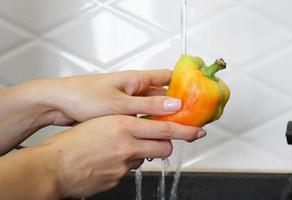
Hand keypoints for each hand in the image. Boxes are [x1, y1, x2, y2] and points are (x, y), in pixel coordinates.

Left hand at [39, 69, 180, 125]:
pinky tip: (152, 135)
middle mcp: (134, 88)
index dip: (184, 85)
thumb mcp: (121, 104)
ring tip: (175, 131)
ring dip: (162, 118)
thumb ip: (150, 105)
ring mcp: (127, 100)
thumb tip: (176, 104)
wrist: (57, 105)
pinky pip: (140, 117)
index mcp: (136, 79)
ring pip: (152, 109)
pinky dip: (148, 125)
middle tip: (190, 119)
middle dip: (176, 106)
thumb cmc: (84, 96)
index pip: (168, 77)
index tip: (198, 96)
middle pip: (163, 95)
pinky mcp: (119, 112)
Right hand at [41, 115, 204, 197]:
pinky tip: (109, 161)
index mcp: (123, 126)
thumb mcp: (99, 121)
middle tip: (161, 141)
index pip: (164, 127)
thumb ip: (123, 122)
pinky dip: (125, 165)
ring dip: (141, 153)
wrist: (53, 168)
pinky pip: (130, 170)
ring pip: (146, 158)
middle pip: (164, 147)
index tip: (198, 131)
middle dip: (166, 144)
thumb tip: (137, 124)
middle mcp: (127, 146)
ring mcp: (124, 165)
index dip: (185, 130)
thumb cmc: (70, 143)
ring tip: (120, 149)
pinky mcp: (118, 179)